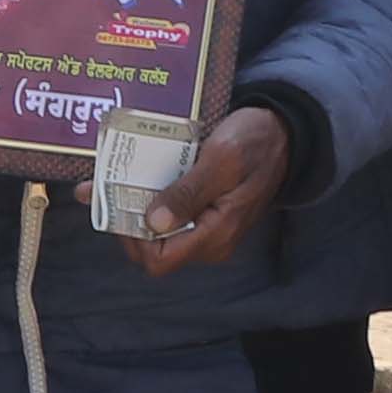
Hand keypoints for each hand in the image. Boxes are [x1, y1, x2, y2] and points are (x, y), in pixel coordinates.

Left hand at [118, 103, 291, 280]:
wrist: (282, 132)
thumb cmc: (256, 142)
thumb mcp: (222, 160)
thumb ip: (188, 193)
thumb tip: (154, 222)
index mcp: (216, 234)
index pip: (159, 259)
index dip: (133, 236)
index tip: (121, 201)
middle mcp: (210, 241)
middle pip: (152, 248)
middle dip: (127, 219)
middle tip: (109, 185)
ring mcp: (207, 229)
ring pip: (156, 231)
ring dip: (133, 206)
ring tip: (114, 176)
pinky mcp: (204, 214)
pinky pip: (168, 215)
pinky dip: (148, 198)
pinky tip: (136, 175)